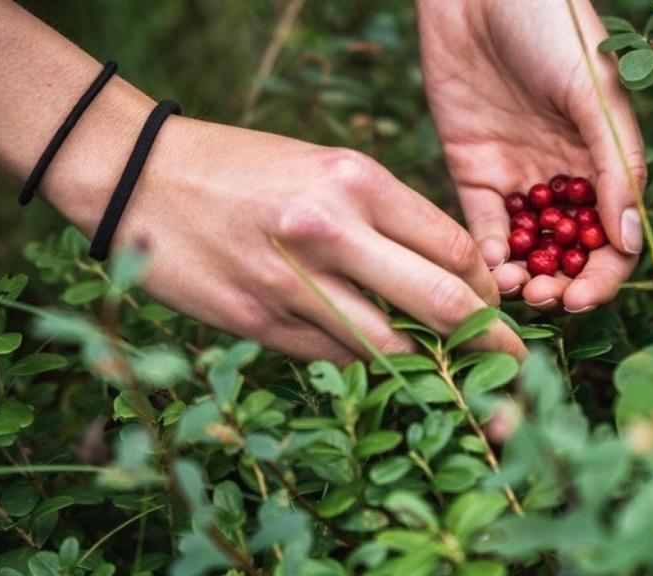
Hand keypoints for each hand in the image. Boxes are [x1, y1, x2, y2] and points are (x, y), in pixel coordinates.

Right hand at [48, 117, 526, 364]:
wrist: (138, 177)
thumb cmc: (243, 168)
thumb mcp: (324, 167)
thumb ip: (386, 218)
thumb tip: (448, 277)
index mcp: (357, 181)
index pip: (455, 249)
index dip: (487, 289)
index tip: (496, 306)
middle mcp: (331, 232)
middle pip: (441, 305)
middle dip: (489, 344)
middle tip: (514, 364)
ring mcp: (293, 283)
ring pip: (391, 349)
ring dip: (433, 372)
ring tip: (459, 386)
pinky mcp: (259, 322)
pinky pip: (336, 360)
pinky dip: (368, 370)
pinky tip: (385, 374)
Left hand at [417, 0, 645, 313]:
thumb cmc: (550, 25)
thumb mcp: (593, 91)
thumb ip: (614, 164)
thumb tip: (629, 242)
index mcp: (604, 160)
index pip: (613, 237)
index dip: (603, 275)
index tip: (583, 298)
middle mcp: (564, 177)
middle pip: (569, 252)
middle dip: (560, 283)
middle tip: (543, 298)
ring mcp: (518, 176)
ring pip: (526, 247)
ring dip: (522, 276)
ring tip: (513, 287)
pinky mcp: (473, 169)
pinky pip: (483, 223)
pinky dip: (486, 249)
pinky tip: (488, 264)